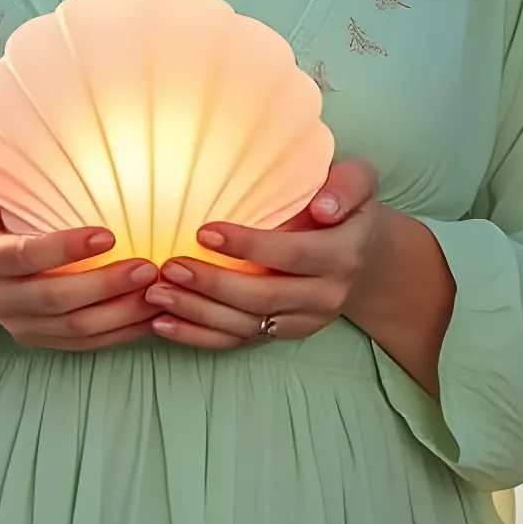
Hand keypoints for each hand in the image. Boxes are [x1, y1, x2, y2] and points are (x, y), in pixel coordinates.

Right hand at [0, 152, 161, 351]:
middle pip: (56, 300)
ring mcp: (22, 325)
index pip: (24, 257)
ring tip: (159, 291)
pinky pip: (85, 344)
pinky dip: (121, 334)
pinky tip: (152, 316)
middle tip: (148, 267)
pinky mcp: (42, 339)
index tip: (107, 235)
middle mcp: (0, 299)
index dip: (64, 249)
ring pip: (76, 328)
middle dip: (105, 286)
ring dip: (121, 314)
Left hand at [142, 157, 382, 350]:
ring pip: (246, 325)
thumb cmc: (348, 208)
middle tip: (169, 266)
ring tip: (156, 295)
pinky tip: (164, 325)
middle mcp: (325, 294)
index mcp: (343, 254)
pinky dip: (199, 337)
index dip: (248, 246)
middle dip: (212, 284)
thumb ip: (347, 185)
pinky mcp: (284, 334)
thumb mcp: (359, 182)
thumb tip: (323, 208)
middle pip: (263, 297)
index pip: (292, 254)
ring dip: (198, 313)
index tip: (204, 232)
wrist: (365, 256)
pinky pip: (239, 341)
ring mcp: (303, 319)